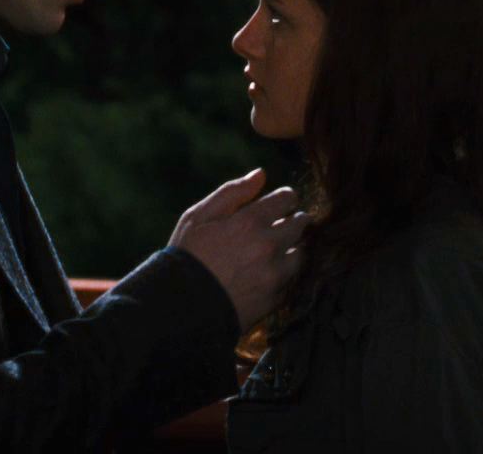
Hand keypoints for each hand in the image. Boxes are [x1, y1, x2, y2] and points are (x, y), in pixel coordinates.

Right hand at [169, 168, 308, 329]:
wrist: (181, 309)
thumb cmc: (187, 257)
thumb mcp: (198, 217)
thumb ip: (232, 193)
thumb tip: (261, 174)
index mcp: (249, 222)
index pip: (288, 199)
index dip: (285, 198)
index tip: (279, 203)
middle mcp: (269, 246)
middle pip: (300, 223)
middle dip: (293, 219)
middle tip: (281, 223)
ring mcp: (275, 274)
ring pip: (301, 251)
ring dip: (292, 247)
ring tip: (275, 249)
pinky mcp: (277, 297)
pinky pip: (293, 277)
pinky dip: (286, 271)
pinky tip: (270, 271)